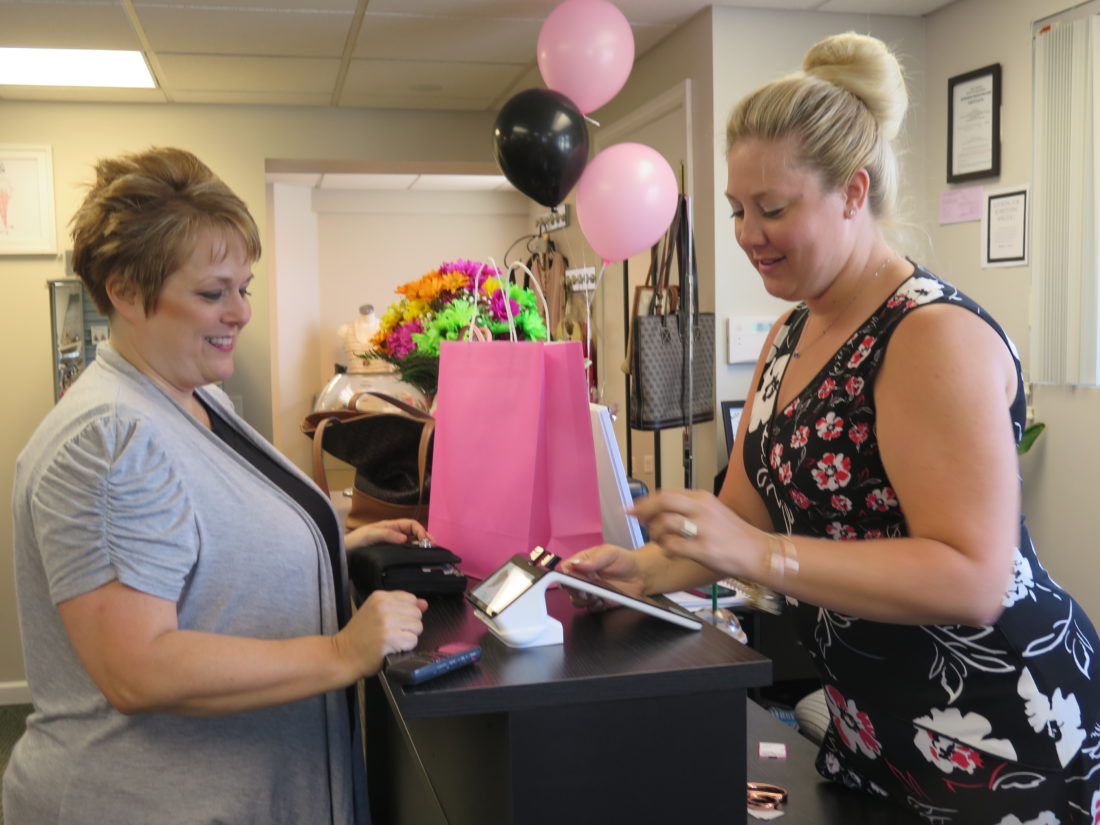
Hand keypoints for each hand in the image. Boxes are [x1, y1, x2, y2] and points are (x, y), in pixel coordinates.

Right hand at [334, 590, 427, 678]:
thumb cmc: (358, 636)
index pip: (411, 599)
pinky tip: (392, 648)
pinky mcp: (390, 638)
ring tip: (392, 641)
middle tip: (391, 633)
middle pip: (416, 614)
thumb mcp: (376, 613)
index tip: (394, 622)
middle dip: (409, 626)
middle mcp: (384, 606)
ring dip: (408, 637)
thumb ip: (401, 606)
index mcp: (380, 596)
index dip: (407, 613)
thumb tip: (424, 603)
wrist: (341, 655)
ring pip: (417, 627)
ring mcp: (387, 621)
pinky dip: (405, 648)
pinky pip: (412, 641)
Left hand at [345, 519, 430, 549]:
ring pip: (411, 544)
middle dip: (425, 538)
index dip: (421, 530)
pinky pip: (404, 553)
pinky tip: (416, 561)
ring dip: (421, 547)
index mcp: (390, 526)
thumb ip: (387, 534)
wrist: (343, 554)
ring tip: (429, 554)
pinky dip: (413, 555)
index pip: (411, 525)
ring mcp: (392, 545)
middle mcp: (393, 534)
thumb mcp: (370, 535)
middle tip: (434, 548)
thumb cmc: (355, 541)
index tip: (427, 541)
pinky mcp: (389, 556)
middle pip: (414, 534)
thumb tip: (406, 538)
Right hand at [560, 544, 643, 610]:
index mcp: (582, 563)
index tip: (576, 581)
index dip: (567, 577)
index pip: (566, 569)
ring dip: (584, 600)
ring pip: (576, 600)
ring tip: (597, 596)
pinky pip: (589, 608)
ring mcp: (589, 590)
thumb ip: (594, 559)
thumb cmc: (624, 560)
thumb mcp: (610, 553)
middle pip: (568, 587)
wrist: (640, 575)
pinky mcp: (597, 602)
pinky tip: (603, 601)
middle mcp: (583, 577)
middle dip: (576, 591)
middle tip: (588, 591)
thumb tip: (575, 564)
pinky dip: (593, 607)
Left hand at [630, 489, 762, 579]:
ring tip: (661, 541)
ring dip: (656, 534)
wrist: (758, 552)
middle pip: (663, 501)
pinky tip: (672, 552)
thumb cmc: (733, 535)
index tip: (633, 508)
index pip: (667, 493)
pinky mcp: (704, 549)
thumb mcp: (712, 512)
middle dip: (644, 510)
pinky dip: (667, 549)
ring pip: (665, 523)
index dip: (646, 501)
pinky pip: (673, 546)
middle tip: (635, 519)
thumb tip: (657, 511)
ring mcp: (703, 529)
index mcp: (702, 498)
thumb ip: (687, 509)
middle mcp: (702, 509)